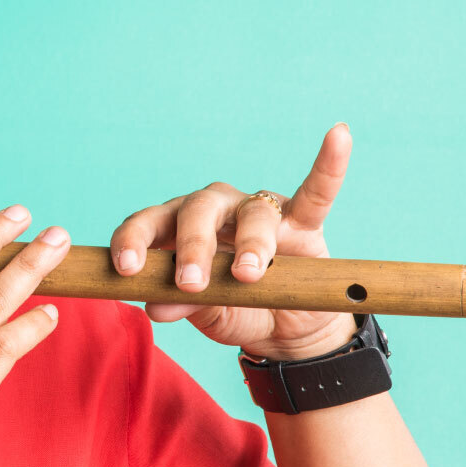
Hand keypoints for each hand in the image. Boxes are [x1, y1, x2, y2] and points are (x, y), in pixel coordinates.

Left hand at [108, 123, 360, 362]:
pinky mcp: (304, 222)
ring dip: (249, 243)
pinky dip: (329, 165)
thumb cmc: (237, 311)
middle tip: (191, 283)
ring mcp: (259, 213)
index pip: (148, 224)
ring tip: (248, 274)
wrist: (286, 330)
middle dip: (192, 247)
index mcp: (178, 229)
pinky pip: (317, 190)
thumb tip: (154, 306)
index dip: (134, 242)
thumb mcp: (206, 314)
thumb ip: (182, 305)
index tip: (128, 269)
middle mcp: (215, 211)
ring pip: (251, 213)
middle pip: (196, 212)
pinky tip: (338, 136)